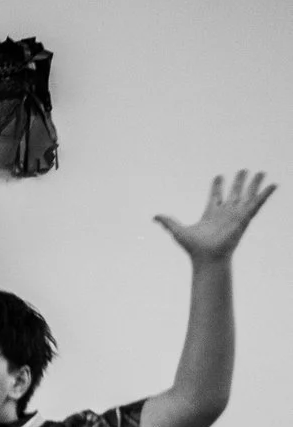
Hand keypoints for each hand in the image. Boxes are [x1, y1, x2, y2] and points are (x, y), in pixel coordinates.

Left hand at [156, 170, 277, 261]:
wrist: (207, 257)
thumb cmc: (194, 247)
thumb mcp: (177, 230)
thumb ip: (167, 222)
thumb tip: (154, 216)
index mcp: (211, 213)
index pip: (215, 196)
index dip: (217, 186)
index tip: (218, 176)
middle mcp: (225, 213)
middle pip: (233, 193)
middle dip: (238, 181)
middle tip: (243, 169)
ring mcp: (236, 214)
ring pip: (247, 195)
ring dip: (254, 184)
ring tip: (261, 172)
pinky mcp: (244, 218)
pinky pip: (257, 203)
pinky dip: (265, 194)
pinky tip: (273, 185)